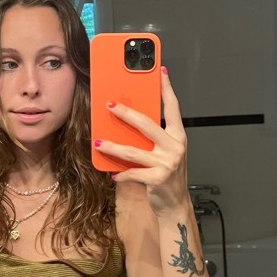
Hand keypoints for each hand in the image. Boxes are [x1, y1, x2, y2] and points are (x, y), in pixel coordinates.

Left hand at [95, 67, 189, 215]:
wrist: (175, 204)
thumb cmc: (167, 175)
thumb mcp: (165, 153)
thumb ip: (153, 138)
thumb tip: (129, 122)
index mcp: (178, 136)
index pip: (173, 107)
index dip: (167, 89)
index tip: (161, 72)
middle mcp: (175, 147)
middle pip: (147, 124)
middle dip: (126, 113)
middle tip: (109, 105)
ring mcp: (167, 163)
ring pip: (134, 150)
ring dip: (112, 146)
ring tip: (98, 143)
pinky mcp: (158, 178)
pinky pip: (133, 172)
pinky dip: (121, 173)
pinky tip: (113, 173)